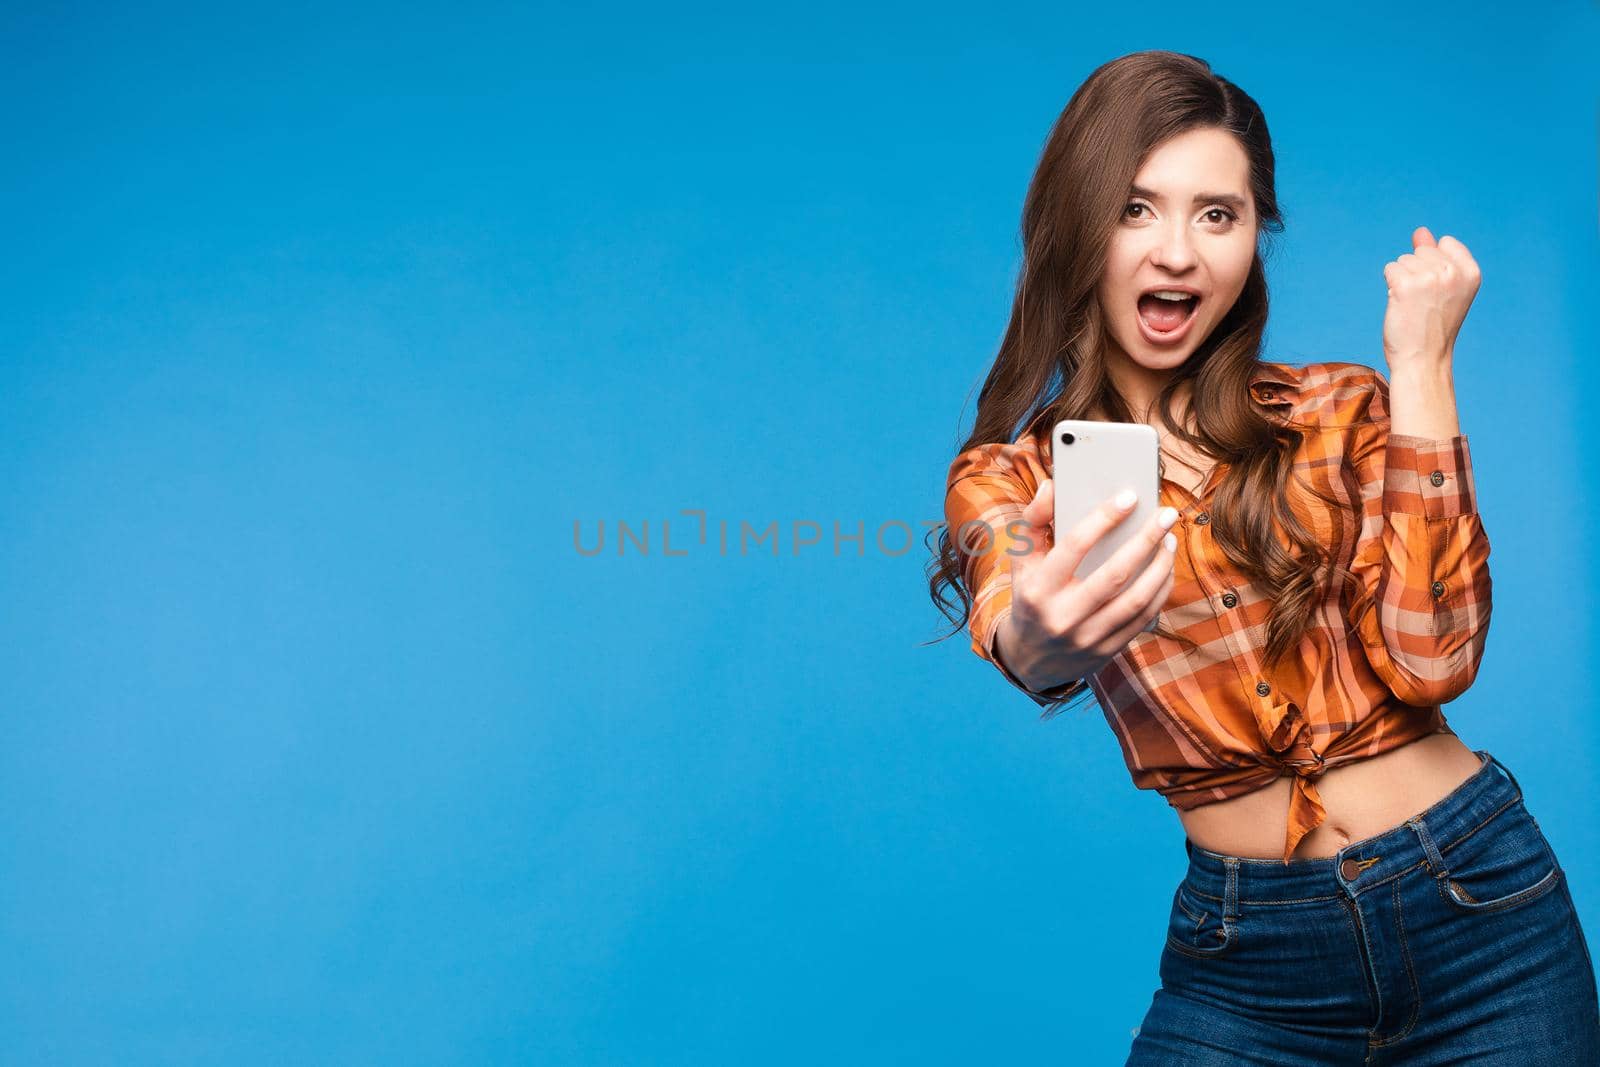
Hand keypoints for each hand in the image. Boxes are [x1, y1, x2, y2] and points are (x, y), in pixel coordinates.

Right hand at [994, 479, 1177, 692]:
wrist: (1031, 658)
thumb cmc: (1030, 596)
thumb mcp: (1021, 561)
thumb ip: (1033, 521)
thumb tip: (1052, 485)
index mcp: (1038, 589)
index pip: (1073, 547)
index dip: (1103, 519)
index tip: (1130, 497)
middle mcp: (1062, 616)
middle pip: (1114, 574)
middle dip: (1146, 539)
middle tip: (1167, 514)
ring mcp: (1087, 637)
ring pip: (1136, 599)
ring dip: (1160, 566)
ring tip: (1170, 539)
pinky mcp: (1108, 650)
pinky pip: (1144, 618)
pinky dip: (1160, 590)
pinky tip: (1166, 567)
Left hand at [1381, 226, 1480, 376]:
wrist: (1423, 360)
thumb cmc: (1432, 327)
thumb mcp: (1443, 288)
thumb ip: (1435, 256)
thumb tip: (1421, 231)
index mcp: (1471, 272)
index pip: (1445, 243)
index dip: (1434, 266)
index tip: (1438, 293)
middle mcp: (1454, 272)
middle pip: (1422, 251)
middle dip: (1416, 273)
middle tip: (1424, 303)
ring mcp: (1430, 277)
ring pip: (1404, 260)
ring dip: (1402, 280)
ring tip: (1413, 306)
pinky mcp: (1405, 284)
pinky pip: (1390, 269)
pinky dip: (1390, 285)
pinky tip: (1400, 304)